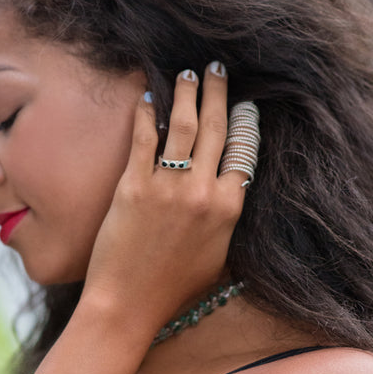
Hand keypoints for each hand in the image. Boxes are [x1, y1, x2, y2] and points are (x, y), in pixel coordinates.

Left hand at [83, 64, 249, 336]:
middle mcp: (202, 191)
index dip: (244, 123)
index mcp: (228, 208)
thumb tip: (231, 195)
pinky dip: (147, 115)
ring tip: (187, 71)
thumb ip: (227, 223)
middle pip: (216, 130)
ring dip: (186, 93)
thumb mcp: (217, 259)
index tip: (243, 104)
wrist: (129, 305)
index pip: (243, 152)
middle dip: (217, 93)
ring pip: (183, 126)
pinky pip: (143, 140)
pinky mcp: (133, 186)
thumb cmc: (173, 290)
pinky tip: (148, 97)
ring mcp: (167, 187)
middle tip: (216, 68)